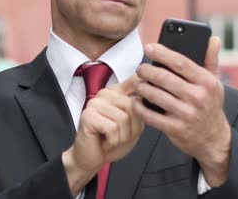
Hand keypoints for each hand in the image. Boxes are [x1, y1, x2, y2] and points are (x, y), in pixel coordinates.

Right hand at [62, 75, 144, 195]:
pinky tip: (105, 142)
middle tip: (120, 135)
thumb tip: (149, 97)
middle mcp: (106, 93)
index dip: (146, 88)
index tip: (148, 98)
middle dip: (132, 128)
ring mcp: (95, 102)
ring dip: (121, 136)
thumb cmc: (113, 141)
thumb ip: (140, 109)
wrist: (93, 158)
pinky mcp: (88, 115)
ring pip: (123, 118)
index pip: (136, 79)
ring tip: (112, 139)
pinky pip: (112, 128)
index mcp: (118, 92)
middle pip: (133, 106)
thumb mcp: (133, 124)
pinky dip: (113, 141)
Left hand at [132, 37, 230, 186]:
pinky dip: (139, 106)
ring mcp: (186, 114)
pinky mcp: (175, 129)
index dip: (162, 53)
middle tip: (140, 69)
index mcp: (207, 82)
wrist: (213, 139)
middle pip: (164, 78)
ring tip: (138, 84)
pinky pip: (150, 115)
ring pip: (154, 95)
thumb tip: (213, 39)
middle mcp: (198, 97)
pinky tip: (136, 100)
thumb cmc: (210, 105)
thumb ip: (210, 60)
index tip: (148, 47)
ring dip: (141, 87)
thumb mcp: (214, 83)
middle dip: (146, 71)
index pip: (181, 62)